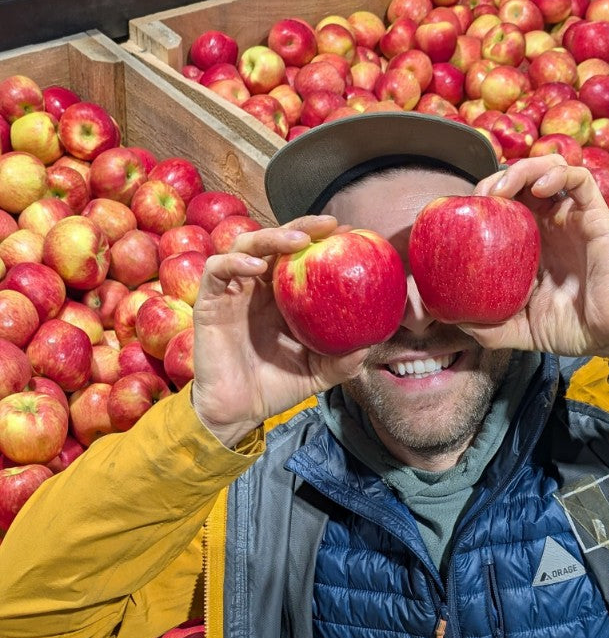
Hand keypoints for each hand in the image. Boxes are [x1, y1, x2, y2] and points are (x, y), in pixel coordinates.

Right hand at [190, 215, 368, 447]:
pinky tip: (259, 266)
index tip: (352, 235)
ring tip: (299, 240)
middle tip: (330, 225)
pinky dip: (237, 262)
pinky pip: (218, 269)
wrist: (238, 412)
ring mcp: (233, 291)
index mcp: (283, 297)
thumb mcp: (317, 373)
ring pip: (247, 245)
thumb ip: (342, 361)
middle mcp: (259, 287)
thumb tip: (369, 347)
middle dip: (303, 226)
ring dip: (273, 236)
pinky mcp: (210, 302)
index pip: (301, 256)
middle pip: (277, 240)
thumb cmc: (275, 386)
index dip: (323, 241)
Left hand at [465, 156, 608, 358]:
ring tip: (502, 190)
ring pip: (549, 167)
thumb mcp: (517, 329)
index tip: (462, 214)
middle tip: (479, 199)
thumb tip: (453, 319)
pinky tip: (538, 188)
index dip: (482, 200)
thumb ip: (488, 327)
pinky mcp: (595, 214)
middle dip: (495, 180)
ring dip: (521, 169)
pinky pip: (579, 178)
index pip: (504, 205)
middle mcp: (551, 224)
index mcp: (531, 243)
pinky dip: (556, 173)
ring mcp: (573, 216)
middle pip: (521, 180)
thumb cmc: (570, 328)